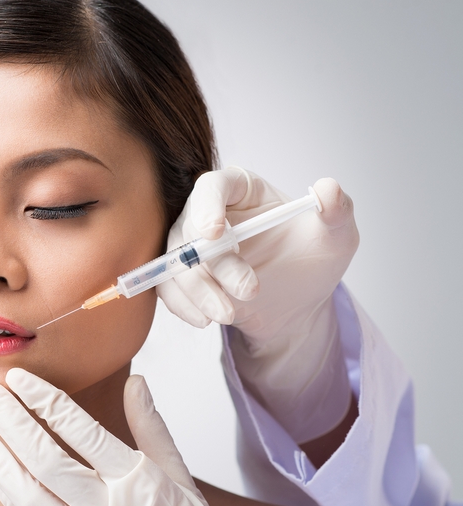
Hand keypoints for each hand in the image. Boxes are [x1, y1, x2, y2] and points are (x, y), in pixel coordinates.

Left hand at [0, 369, 226, 505]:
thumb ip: (153, 430)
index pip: (83, 433)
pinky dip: (7, 493)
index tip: (20, 378)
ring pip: (30, 494)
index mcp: (138, 484)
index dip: (47, 401)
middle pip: (48, 460)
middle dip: (12, 421)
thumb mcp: (182, 480)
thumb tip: (137, 382)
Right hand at [157, 167, 358, 441]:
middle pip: (190, 228)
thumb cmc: (314, 259)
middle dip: (214, 265)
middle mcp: (207, 212)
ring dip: (199, 291)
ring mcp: (190, 245)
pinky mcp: (182, 276)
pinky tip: (205, 320)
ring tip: (229, 314)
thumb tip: (330, 188)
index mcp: (240, 189)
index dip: (207, 206)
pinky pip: (168, 288)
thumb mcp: (336, 236)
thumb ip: (337, 211)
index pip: (213, 186)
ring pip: (176, 262)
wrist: (297, 303)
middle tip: (248, 291)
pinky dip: (183, 305)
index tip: (214, 233)